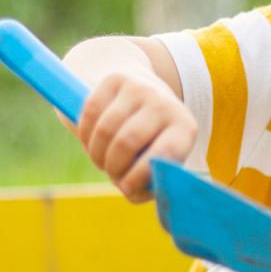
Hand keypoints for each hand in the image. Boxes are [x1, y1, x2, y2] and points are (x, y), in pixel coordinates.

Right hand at [76, 71, 196, 201]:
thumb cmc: (153, 138)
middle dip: (113, 167)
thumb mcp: (160, 157)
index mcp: (185, 127)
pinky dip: (85, 136)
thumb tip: (133, 192)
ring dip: (97, 155)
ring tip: (102, 161)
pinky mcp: (115, 79)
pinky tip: (92, 143)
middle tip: (112, 174)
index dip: (141, 175)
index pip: (165, 153)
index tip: (126, 188)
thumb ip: (148, 180)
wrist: (144, 90)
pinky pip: (89, 113)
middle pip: (126, 143)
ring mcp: (140, 89)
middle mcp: (165, 104)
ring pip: (104, 131)